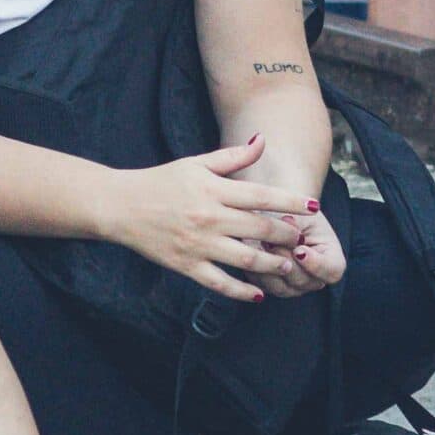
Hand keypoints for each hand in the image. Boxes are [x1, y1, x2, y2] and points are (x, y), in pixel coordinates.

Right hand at [109, 135, 315, 303]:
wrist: (121, 206)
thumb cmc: (161, 181)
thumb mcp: (197, 163)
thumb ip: (233, 157)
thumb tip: (262, 140)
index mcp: (214, 189)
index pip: (262, 196)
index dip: (292, 202)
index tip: (314, 206)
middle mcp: (210, 217)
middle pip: (260, 229)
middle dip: (288, 235)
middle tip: (302, 239)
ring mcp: (199, 244)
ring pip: (246, 259)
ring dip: (272, 264)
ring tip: (286, 265)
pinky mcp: (187, 266)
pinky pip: (220, 283)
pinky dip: (241, 291)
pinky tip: (258, 295)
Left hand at [256, 206, 345, 296]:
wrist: (277, 212)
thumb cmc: (294, 209)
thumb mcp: (300, 212)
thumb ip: (296, 225)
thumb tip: (288, 230)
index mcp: (331, 261)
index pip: (332, 271)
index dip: (316, 264)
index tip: (300, 248)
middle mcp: (314, 279)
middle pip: (303, 281)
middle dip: (286, 259)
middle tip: (272, 240)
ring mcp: (292, 287)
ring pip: (280, 287)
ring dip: (269, 264)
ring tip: (261, 241)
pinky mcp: (270, 286)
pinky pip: (261, 283)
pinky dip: (254, 266)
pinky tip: (250, 248)